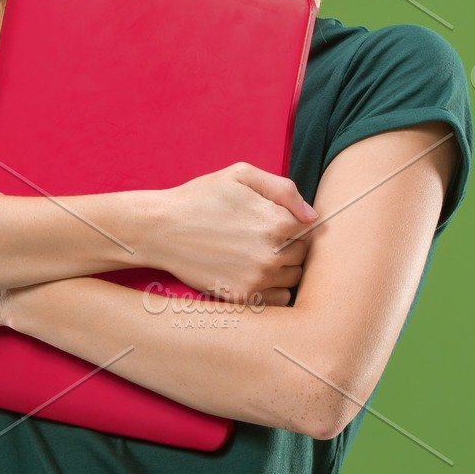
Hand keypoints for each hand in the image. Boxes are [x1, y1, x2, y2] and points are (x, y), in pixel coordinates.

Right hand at [137, 162, 317, 304]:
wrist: (161, 229)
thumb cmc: (201, 197)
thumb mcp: (241, 175)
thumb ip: (283, 189)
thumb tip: (312, 217)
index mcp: (276, 221)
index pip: (310, 228)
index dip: (295, 222)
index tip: (277, 219)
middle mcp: (272, 253)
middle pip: (304, 253)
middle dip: (291, 244)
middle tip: (264, 236)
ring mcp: (258, 278)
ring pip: (293, 277)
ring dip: (284, 267)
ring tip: (257, 253)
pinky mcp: (244, 297)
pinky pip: (280, 298)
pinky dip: (273, 288)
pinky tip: (253, 272)